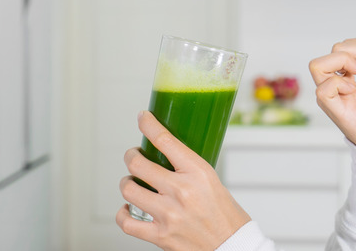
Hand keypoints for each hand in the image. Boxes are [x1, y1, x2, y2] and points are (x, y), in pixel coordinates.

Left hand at [116, 111, 249, 250]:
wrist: (232, 245)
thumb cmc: (226, 215)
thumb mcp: (212, 181)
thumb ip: (189, 170)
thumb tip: (167, 157)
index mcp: (197, 172)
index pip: (165, 140)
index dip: (148, 125)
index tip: (142, 118)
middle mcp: (181, 191)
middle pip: (138, 163)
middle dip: (131, 156)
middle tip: (134, 155)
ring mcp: (168, 214)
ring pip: (129, 189)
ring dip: (127, 182)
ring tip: (132, 182)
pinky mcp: (160, 235)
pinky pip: (127, 221)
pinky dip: (123, 213)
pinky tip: (128, 208)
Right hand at [309, 31, 355, 148]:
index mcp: (345, 73)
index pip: (347, 44)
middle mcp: (334, 82)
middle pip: (335, 49)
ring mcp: (331, 96)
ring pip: (318, 65)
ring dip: (344, 62)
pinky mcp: (332, 109)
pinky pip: (323, 89)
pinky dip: (340, 83)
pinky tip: (355, 89)